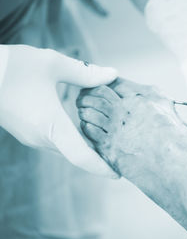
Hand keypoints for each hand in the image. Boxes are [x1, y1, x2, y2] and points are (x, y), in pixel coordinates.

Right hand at [0, 45, 118, 177]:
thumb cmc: (12, 67)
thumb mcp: (53, 64)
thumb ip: (85, 73)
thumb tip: (113, 75)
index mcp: (52, 126)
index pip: (81, 157)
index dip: (101, 167)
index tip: (118, 174)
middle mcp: (41, 138)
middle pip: (77, 154)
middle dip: (100, 157)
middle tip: (122, 153)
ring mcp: (32, 137)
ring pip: (66, 148)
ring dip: (87, 148)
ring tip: (109, 142)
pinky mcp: (27, 132)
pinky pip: (56, 142)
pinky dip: (74, 140)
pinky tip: (86, 128)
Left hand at [77, 78, 186, 231]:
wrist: (176, 166)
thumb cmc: (176, 137)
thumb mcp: (166, 105)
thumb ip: (147, 93)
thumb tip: (132, 89)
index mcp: (139, 98)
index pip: (113, 82)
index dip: (104, 81)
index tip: (100, 84)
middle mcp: (124, 111)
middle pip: (95, 94)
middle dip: (88, 93)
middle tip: (84, 96)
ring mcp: (114, 131)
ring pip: (87, 112)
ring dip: (85, 110)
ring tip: (84, 111)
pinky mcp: (108, 149)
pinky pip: (88, 133)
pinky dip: (87, 127)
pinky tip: (91, 128)